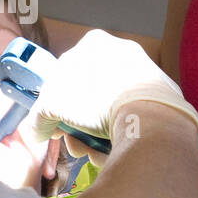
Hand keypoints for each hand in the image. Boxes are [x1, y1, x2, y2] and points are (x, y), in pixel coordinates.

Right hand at [26, 29, 197, 152]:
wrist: (150, 117)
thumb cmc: (97, 100)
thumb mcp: (53, 106)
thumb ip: (39, 117)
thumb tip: (35, 131)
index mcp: (94, 44)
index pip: (65, 72)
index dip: (56, 103)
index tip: (55, 126)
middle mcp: (122, 52)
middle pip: (89, 94)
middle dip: (78, 124)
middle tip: (75, 144)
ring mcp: (145, 72)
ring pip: (110, 108)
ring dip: (97, 134)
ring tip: (95, 153)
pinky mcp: (162, 96)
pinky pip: (133, 114)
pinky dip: (121, 133)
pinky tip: (117, 150)